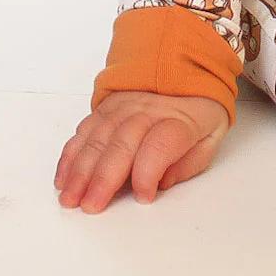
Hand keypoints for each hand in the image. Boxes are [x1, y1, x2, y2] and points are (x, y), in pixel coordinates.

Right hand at [54, 89, 229, 212]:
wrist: (187, 69)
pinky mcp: (107, 106)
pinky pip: (85, 128)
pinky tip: (64, 176)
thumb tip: (163, 182)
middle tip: (91, 205)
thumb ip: (190, 163)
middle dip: (104, 177)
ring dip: (81, 169)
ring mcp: (125, 105)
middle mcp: (149, 110)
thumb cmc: (198, 111)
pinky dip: (72, 153)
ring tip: (70, 197)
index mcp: (181, 119)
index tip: (144, 196)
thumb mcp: (210, 137)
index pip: (161, 144)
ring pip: (98, 136)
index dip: (149, 172)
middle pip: (123, 141)